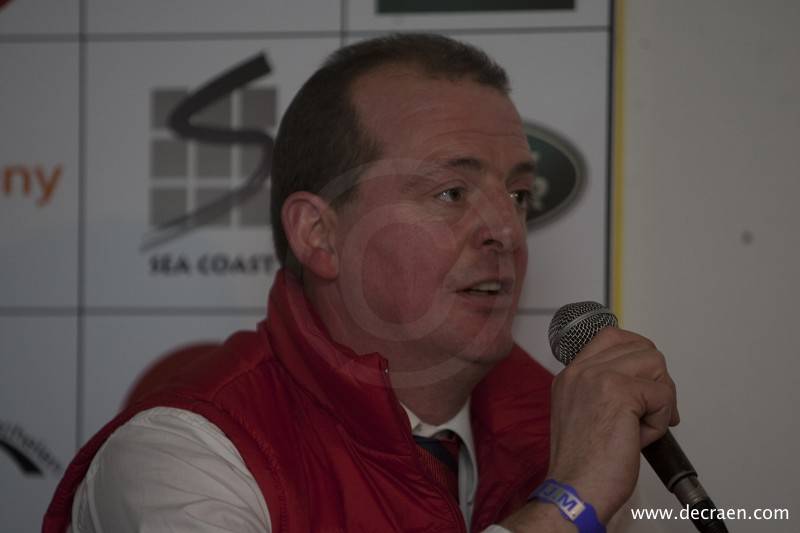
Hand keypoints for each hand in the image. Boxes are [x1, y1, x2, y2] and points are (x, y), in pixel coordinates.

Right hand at [546, 327, 678, 522]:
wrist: (576, 489)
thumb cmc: (583, 465)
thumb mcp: (583, 415)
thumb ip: (603, 391)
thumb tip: (643, 385)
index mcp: (571, 375)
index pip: (612, 337)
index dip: (638, 355)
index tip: (645, 383)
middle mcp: (581, 371)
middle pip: (641, 348)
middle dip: (656, 380)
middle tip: (651, 411)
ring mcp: (599, 378)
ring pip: (655, 364)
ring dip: (660, 398)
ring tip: (643, 424)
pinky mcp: (619, 392)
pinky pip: (663, 395)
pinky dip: (661, 420)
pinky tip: (641, 437)